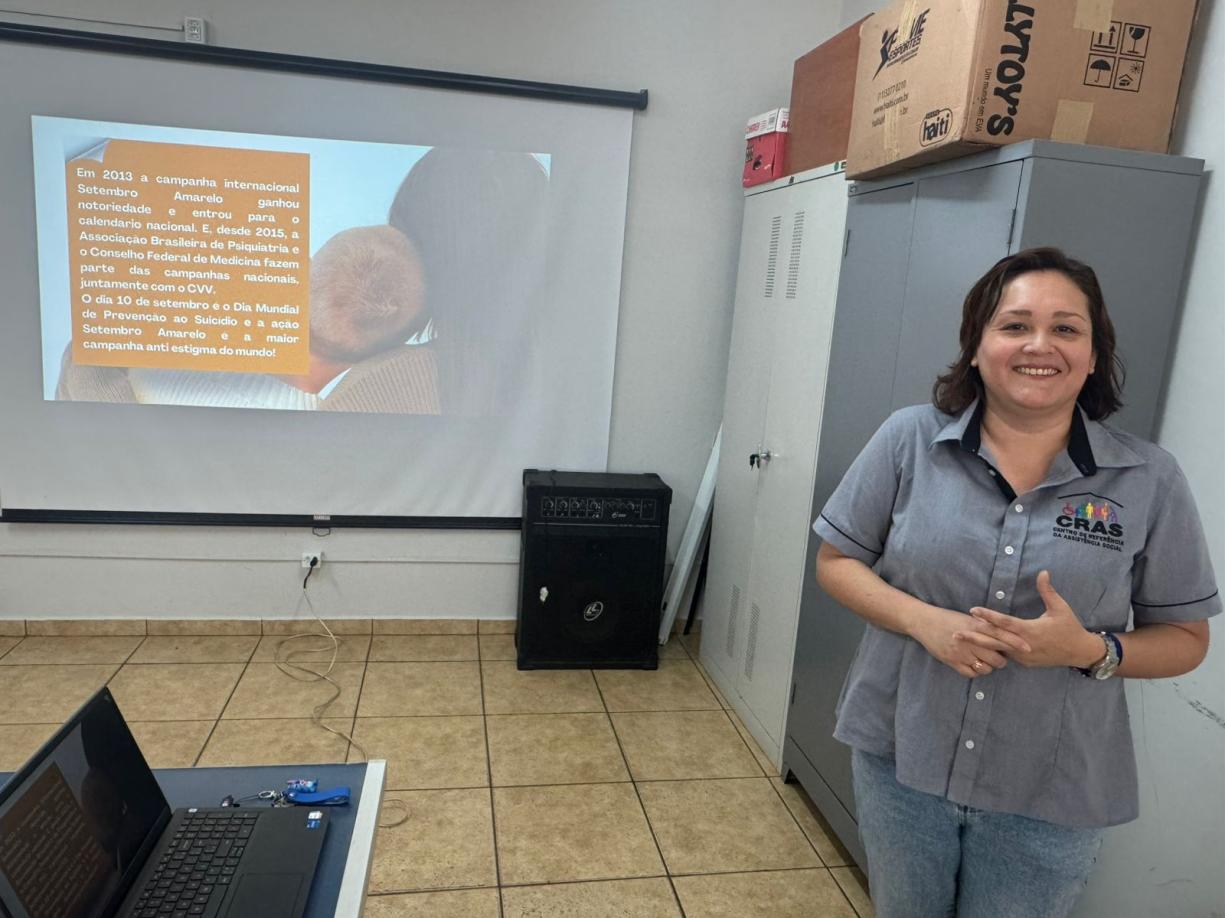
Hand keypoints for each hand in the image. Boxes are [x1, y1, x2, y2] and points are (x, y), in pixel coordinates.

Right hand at [910, 605, 1030, 677]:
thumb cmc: (948, 618)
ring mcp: (961, 652)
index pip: (1001, 635)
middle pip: (996, 658)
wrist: (923, 621)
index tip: (1029, 648)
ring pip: (985, 668)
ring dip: (987, 666)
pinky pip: (971, 673)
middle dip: (1000, 660)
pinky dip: (975, 671)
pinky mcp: (951, 661)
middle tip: (997, 656)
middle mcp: (970, 640)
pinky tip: (973, 664)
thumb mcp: (968, 618)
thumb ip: (985, 626)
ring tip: (983, 660)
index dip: (1015, 643)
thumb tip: (1004, 632)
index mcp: (976, 626)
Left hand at [969, 570, 1103, 668]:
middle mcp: (1024, 645)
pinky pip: (1006, 656)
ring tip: (961, 640)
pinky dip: (993, 651)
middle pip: (995, 640)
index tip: (973, 610)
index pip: (1005, 623)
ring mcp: (1023, 656)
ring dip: (980, 644)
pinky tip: (977, 648)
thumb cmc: (1070, 627)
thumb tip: (1043, 571)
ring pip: (998, 650)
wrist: (1080, 652)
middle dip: (974, 636)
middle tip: (955, 632)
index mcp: (1030, 630)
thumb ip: (1048, 590)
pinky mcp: (1025, 662)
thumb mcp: (1060, 607)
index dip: (988, 616)